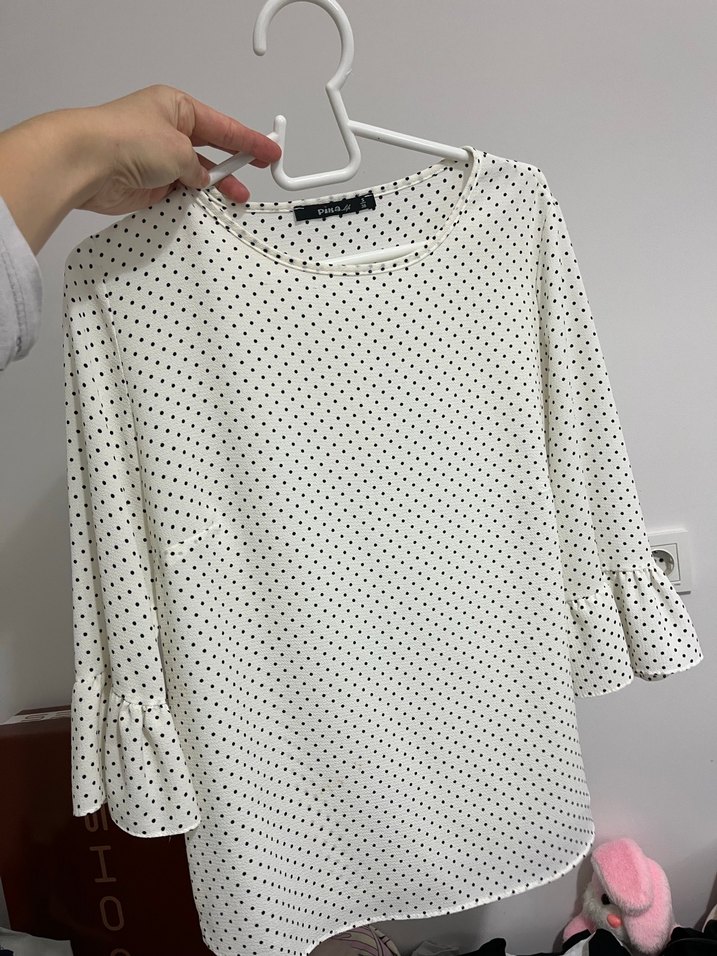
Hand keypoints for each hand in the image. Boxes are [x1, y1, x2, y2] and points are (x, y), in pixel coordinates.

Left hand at [77, 84, 281, 215]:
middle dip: (233, 166)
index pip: (222, 126)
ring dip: (213, 187)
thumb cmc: (126, 139)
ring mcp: (156, 159)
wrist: (88, 164)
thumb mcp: (180, 149)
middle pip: (209, 151)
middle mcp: (166, 131)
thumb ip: (198, 168)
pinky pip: (179, 194)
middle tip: (255, 176)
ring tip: (235, 199)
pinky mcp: (147, 184)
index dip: (249, 140)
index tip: (270, 151)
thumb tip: (201, 179)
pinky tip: (206, 208)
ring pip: (195, 175)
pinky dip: (192, 201)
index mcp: (176, 108)